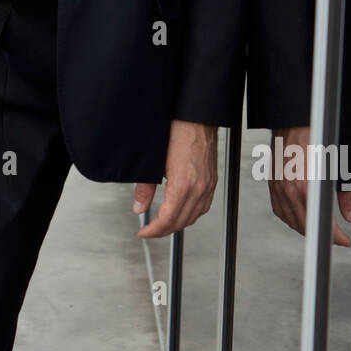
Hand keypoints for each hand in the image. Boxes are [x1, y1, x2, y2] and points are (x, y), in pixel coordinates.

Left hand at [132, 120, 217, 237]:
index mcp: (183, 185)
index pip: (167, 219)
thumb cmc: (178, 131)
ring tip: (163, 224)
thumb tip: (139, 206)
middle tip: (149, 230)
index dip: (153, 230)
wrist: (197, 117)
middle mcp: (199, 188)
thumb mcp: (155, 162)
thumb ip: (146, 187)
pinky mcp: (212, 180)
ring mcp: (208, 185)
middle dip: (163, 230)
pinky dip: (191, 214)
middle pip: (181, 222)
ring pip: (194, 217)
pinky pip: (204, 207)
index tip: (144, 233)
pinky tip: (182, 211)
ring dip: (178, 224)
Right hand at [269, 126, 350, 246]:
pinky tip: (301, 216)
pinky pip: (280, 211)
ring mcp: (278, 188)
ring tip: (320, 227)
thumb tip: (350, 216)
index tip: (344, 240)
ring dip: (306, 228)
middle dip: (322, 235)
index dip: (335, 236)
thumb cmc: (316, 139)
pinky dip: (291, 218)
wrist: (293, 123)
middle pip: (304, 227)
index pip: (321, 223)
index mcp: (306, 186)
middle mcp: (289, 190)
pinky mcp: (272, 185)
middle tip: (336, 236)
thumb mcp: (339, 167)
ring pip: (290, 221)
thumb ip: (345, 195)